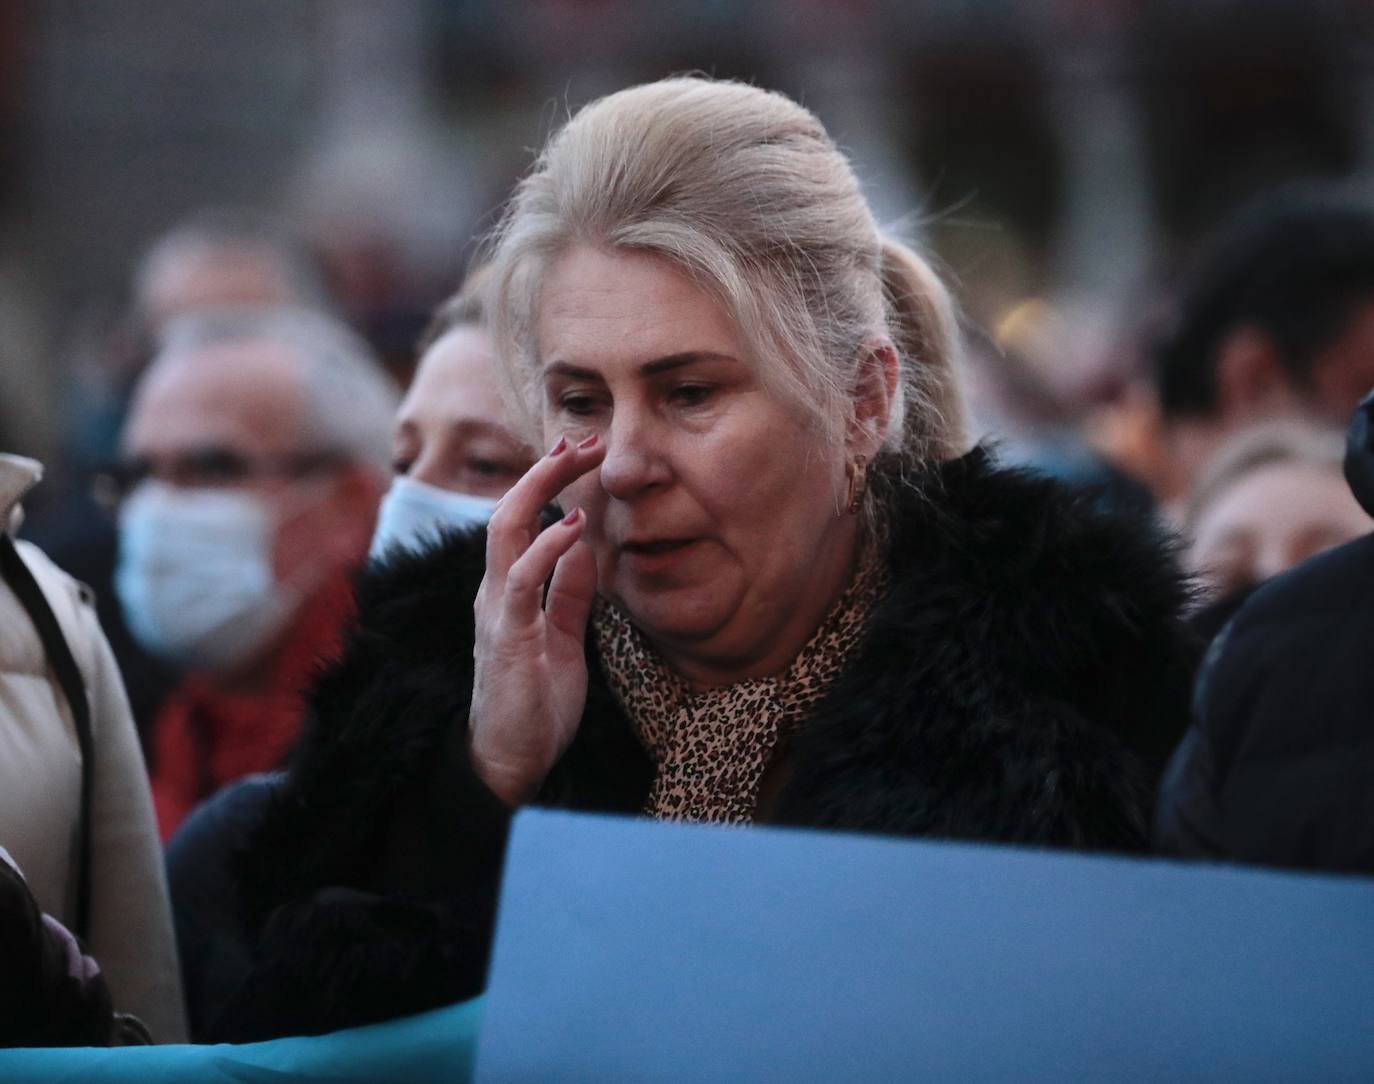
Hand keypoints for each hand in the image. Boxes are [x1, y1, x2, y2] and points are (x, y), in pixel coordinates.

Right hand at [469, 433, 604, 804]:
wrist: (509, 763)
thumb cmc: (534, 704)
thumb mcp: (563, 639)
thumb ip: (569, 595)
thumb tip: (584, 546)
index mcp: (507, 591)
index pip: (522, 520)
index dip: (548, 482)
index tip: (582, 452)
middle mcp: (494, 591)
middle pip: (510, 510)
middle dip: (546, 470)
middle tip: (584, 438)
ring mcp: (496, 611)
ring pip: (506, 530)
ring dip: (542, 489)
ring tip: (577, 459)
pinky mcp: (506, 636)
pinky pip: (521, 580)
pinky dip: (547, 547)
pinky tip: (574, 525)